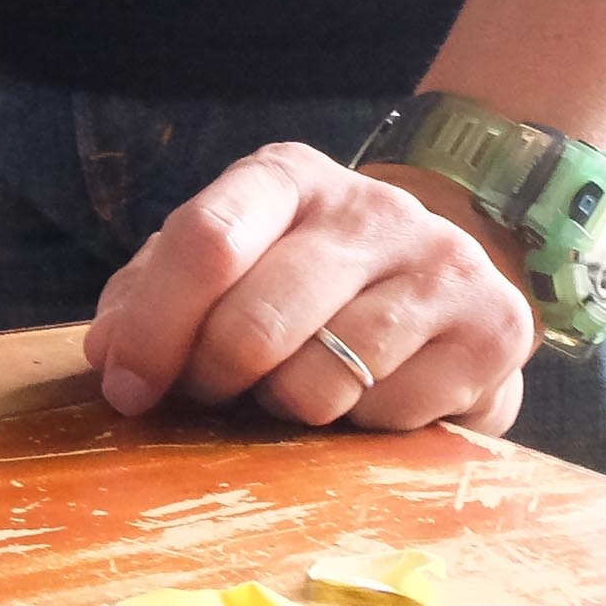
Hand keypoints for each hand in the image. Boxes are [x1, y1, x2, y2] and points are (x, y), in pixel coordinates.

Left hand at [83, 144, 533, 437]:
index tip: (126, 387)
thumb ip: (154, 298)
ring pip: (320, 382)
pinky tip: (369, 399)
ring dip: (286, 409)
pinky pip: (391, 415)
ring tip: (295, 390)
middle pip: (255, 321)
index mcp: (288, 176)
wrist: (447, 283)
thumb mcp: (229, 269)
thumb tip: (110, 354)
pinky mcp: (496, 329)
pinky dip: (361, 429)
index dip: (153, 326)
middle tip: (217, 395)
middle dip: (213, 380)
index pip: (207, 238)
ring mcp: (442, 263)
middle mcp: (372, 206)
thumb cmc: (306, 286)